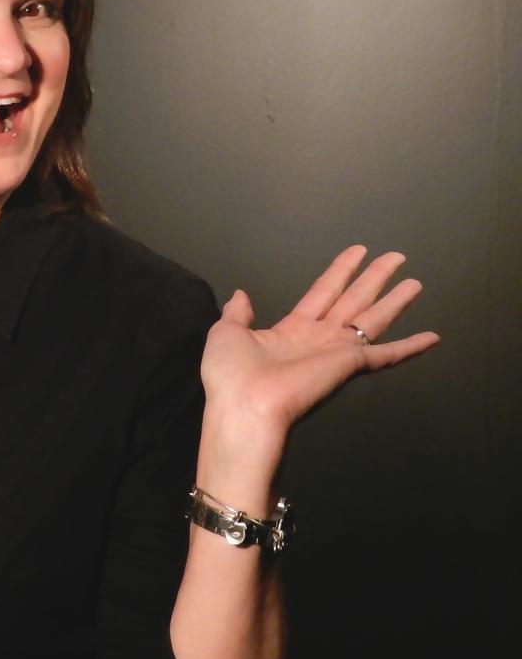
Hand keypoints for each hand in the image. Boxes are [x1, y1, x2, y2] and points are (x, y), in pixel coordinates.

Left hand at [200, 245, 439, 450]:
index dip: (340, 271)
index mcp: (291, 330)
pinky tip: (433, 337)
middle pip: (353, 299)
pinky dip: (410, 347)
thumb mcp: (227, 333)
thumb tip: (241, 295)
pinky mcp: (348, 366)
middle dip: (374, 278)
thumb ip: (238, 314)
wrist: (243, 406)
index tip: (357, 252)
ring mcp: (336, 352)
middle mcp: (318, 339)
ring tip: (415, 281)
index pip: (322, 292)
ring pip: (373, 319)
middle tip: (396, 257)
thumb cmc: (230, 374)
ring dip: (395, 300)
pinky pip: (385, 355)